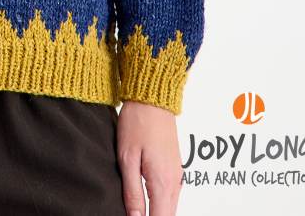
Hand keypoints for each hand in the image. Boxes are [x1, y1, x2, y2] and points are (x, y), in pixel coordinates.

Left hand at [116, 100, 182, 215]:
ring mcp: (176, 175)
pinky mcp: (174, 168)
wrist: (153, 99)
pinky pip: (170, 195)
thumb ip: (133, 191)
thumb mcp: (127, 158)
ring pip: (170, 207)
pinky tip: (146, 201)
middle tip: (133, 214)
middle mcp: (174, 181)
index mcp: (163, 182)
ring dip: (156, 212)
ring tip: (137, 210)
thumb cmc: (138, 122)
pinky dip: (160, 203)